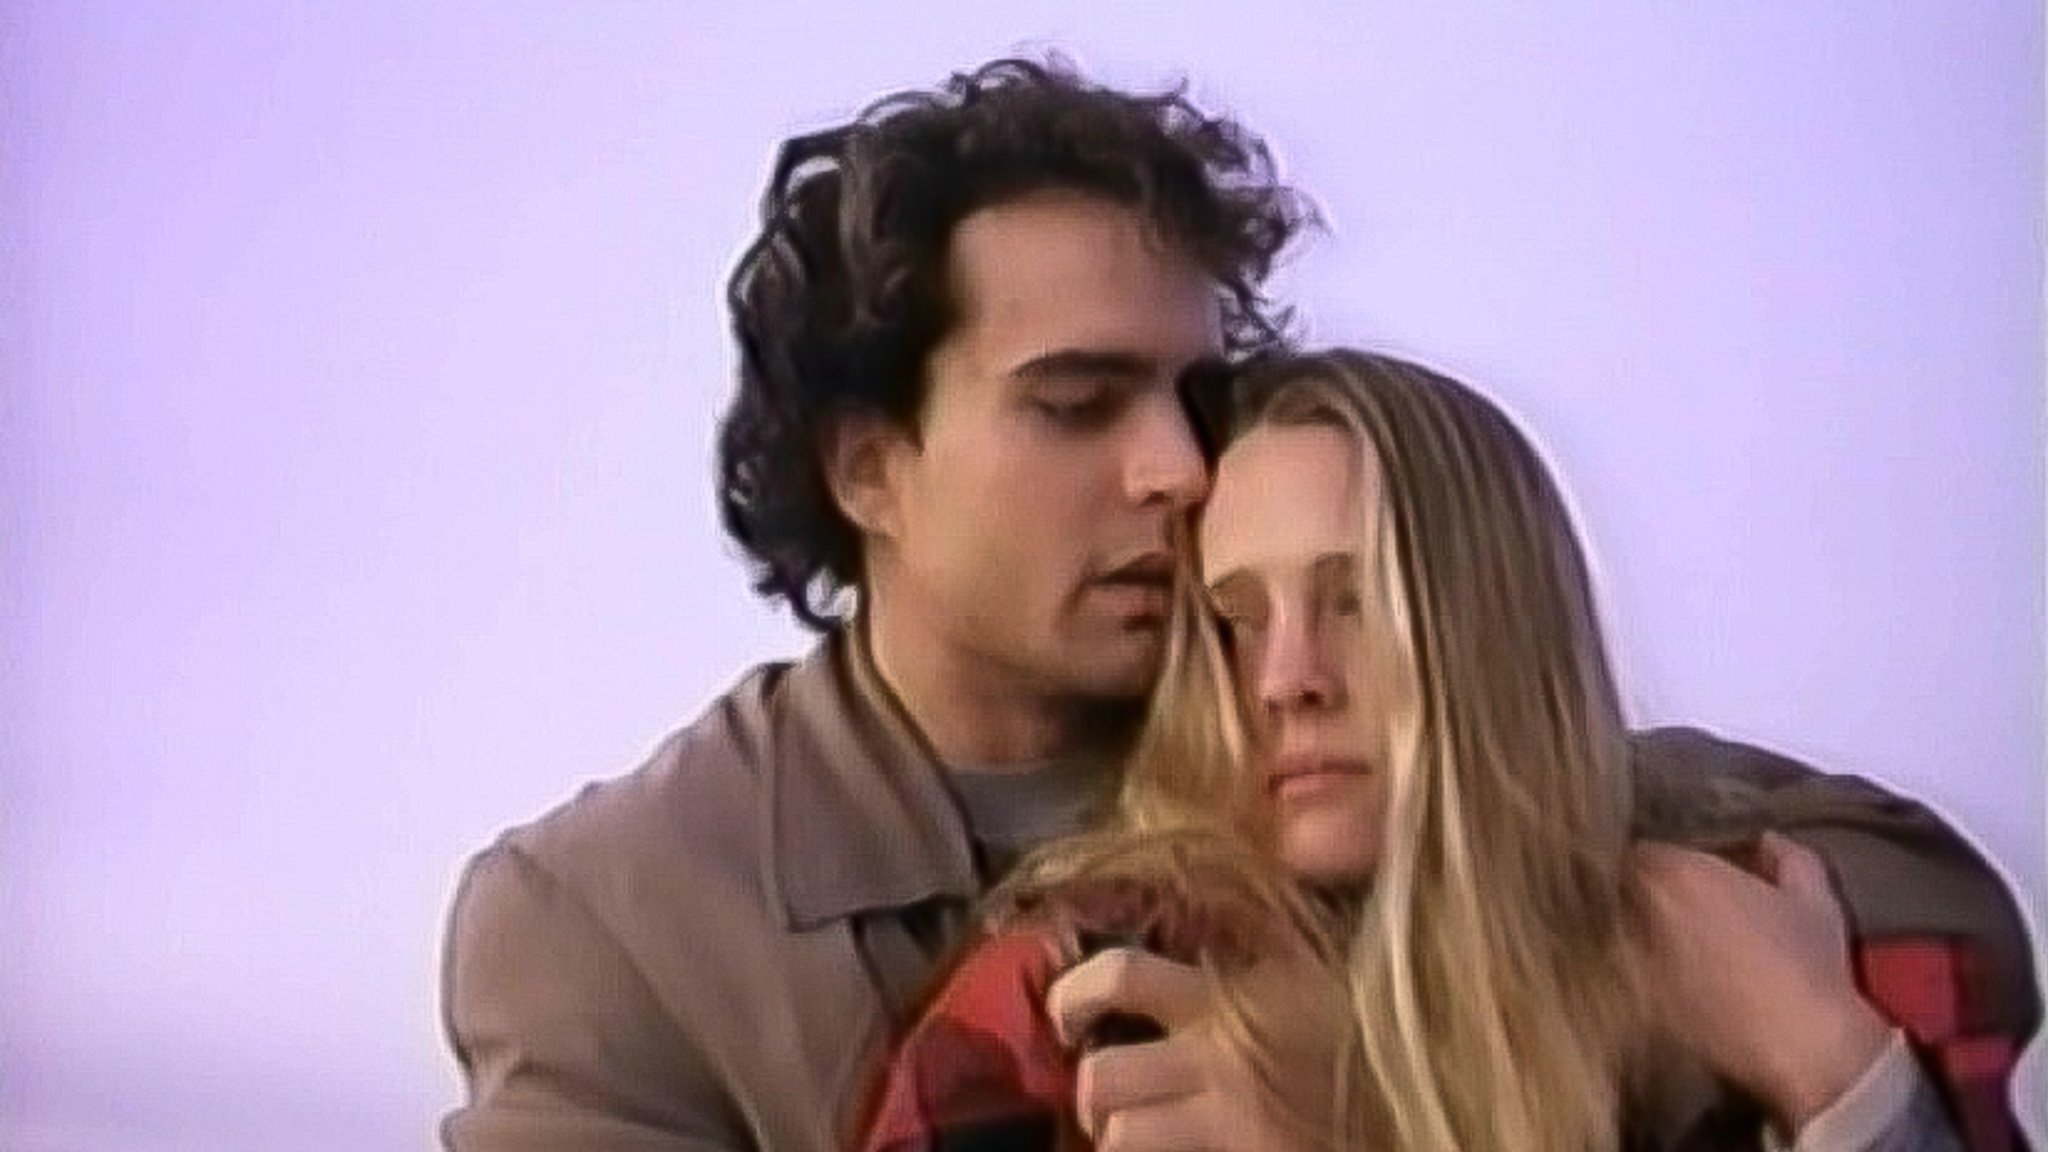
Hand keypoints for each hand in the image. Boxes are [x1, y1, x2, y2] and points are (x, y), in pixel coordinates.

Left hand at [1044, 945, 1341, 1151]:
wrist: (1430, 1100)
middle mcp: (1221, 1053)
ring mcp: (1231, 1118)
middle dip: (1095, 1097)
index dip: (1073, 995)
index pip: (1122, 976)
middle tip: (1107, 1104)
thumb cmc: (1368, 1039)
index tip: (1064, 1014)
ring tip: (1144, 1140)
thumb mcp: (1312, 976)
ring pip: (1119, 1136)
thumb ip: (1255, 958)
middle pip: (1102, 1075)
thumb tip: (1187, 944)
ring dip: (1123, 1143)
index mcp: (1233, 994)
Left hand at [1630, 832, 1890, 1131]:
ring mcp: (1633, 961)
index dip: (1662, 858)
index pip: (1643, 850)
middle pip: (1623, 889)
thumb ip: (1784, 855)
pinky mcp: (1637, 1003)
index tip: (1681, 867)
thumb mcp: (1814, 898)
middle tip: (1674, 901)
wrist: (1804, 1049)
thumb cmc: (1811, 965)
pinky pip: (1627, 973)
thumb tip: (1764, 842)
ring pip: (1619, 931)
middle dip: (1642, 890)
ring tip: (1668, 937)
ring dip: (1636, 928)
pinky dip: (1641, 969)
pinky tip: (1671, 976)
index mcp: (1677, 874)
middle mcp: (1642, 912)